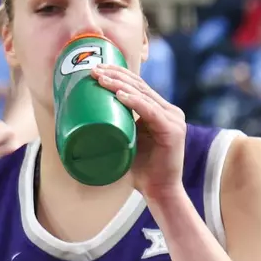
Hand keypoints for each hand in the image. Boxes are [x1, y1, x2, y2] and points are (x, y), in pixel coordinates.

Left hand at [91, 63, 187, 204]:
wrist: (159, 191)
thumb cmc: (141, 169)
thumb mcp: (127, 140)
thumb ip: (119, 125)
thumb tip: (86, 116)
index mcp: (161, 111)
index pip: (139, 86)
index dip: (118, 74)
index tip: (97, 69)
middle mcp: (170, 112)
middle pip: (140, 86)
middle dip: (116, 75)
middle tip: (94, 70)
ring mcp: (173, 120)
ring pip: (143, 95)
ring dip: (120, 85)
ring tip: (101, 79)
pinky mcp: (173, 131)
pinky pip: (150, 111)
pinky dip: (134, 102)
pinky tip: (120, 94)